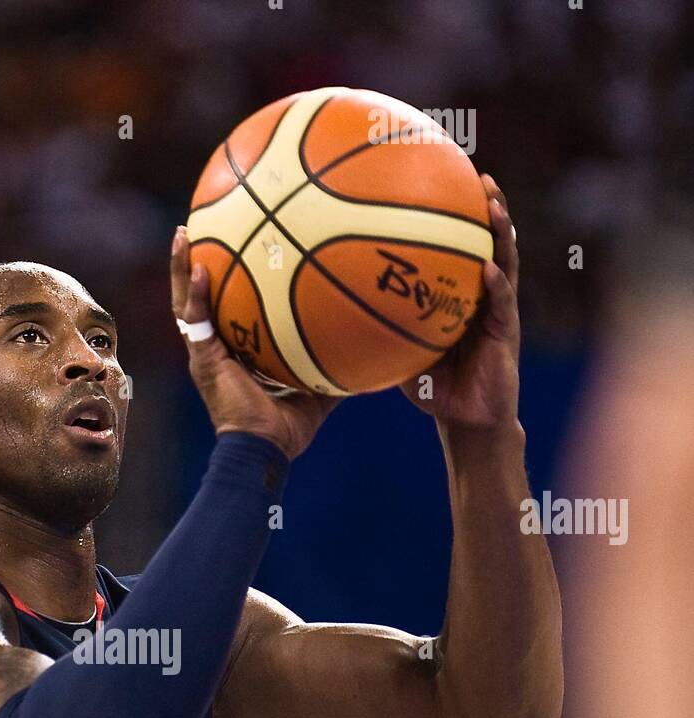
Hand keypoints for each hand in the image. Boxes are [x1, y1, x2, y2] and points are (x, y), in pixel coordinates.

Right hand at [171, 226, 338, 459]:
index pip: (222, 310)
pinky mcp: (203, 361)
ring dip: (180, 268)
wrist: (263, 450)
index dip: (221, 282)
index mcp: (233, 354)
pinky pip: (194, 322)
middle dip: (192, 263)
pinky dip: (194, 294)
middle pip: (196, 298)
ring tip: (182, 233)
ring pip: (184, 303)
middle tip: (195, 228)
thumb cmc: (285, 430)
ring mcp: (205, 354)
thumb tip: (368, 354)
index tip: (229, 247)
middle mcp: (213, 349)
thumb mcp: (316, 391)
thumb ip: (334, 368)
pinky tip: (197, 267)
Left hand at [399, 174, 520, 433]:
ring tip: (493, 204)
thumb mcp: (399, 354)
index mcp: (461, 293)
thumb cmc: (434, 388)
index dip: (458, 215)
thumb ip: (378, 331)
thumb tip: (333, 314)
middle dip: (487, 207)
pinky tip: (489, 268)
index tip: (446, 180)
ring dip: (501, 232)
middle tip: (478, 174)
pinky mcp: (506, 332)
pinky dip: (496, 284)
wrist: (466, 420)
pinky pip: (502, 303)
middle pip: (488, 241)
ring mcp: (498, 310)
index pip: (461, 246)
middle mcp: (483, 294)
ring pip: (504, 261)